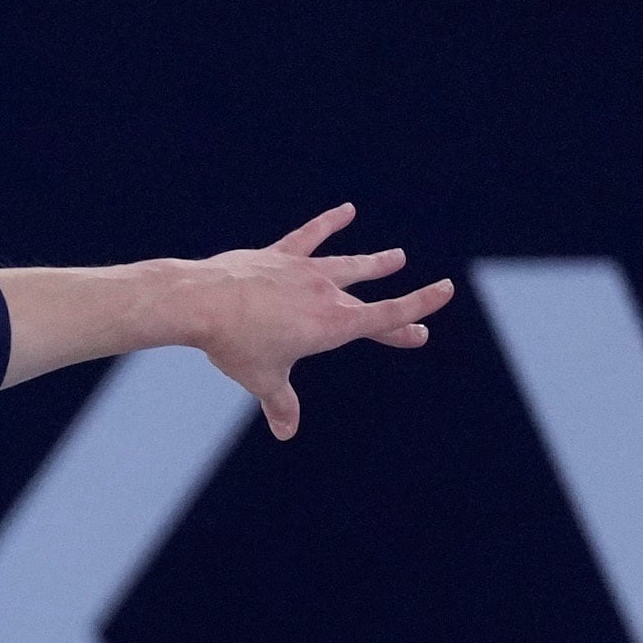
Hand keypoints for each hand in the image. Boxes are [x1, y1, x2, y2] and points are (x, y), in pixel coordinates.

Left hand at [185, 204, 454, 440]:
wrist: (202, 302)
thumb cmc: (234, 344)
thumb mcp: (263, 379)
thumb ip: (280, 404)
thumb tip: (286, 432)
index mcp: (331, 325)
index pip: (385, 317)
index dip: (416, 310)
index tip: (440, 300)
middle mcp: (325, 293)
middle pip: (370, 303)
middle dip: (397, 313)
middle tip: (416, 323)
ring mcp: (304, 270)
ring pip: (349, 265)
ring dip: (374, 263)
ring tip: (396, 255)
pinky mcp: (280, 255)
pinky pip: (311, 235)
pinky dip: (329, 223)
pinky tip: (347, 210)